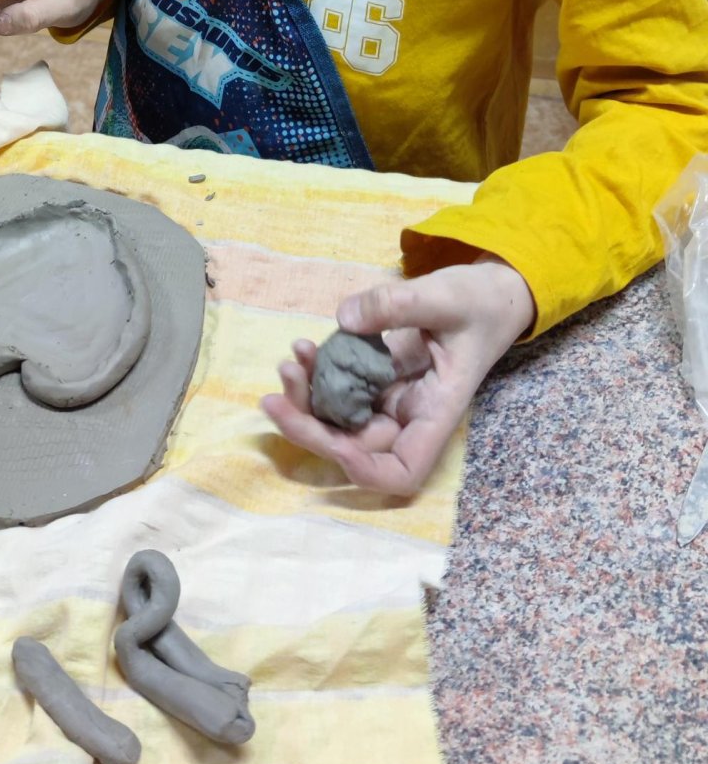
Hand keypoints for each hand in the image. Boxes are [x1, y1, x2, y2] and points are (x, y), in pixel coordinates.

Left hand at [260, 257, 535, 496]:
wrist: (489, 294)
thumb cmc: (480, 302)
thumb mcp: (446, 295)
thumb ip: (398, 304)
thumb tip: (344, 318)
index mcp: (438, 410)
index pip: (403, 470)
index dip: (365, 468)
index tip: (337, 441)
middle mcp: (410, 414)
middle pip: (356, 448)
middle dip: (311, 431)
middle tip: (273, 401)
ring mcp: (390, 398)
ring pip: (340, 421)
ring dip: (305, 403)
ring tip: (287, 365)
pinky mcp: (376, 377)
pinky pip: (339, 388)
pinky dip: (315, 375)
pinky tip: (302, 349)